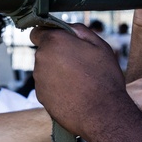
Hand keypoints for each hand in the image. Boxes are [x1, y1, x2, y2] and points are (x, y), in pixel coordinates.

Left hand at [30, 23, 124, 138]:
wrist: (102, 114)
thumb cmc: (104, 78)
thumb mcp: (100, 46)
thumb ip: (79, 31)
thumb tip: (68, 28)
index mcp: (54, 42)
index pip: (37, 32)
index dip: (49, 35)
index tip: (60, 42)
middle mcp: (41, 59)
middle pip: (44, 52)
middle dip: (58, 55)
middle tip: (79, 64)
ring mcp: (39, 79)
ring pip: (46, 70)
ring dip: (57, 72)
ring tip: (79, 82)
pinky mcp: (41, 97)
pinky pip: (47, 87)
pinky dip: (56, 88)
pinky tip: (74, 94)